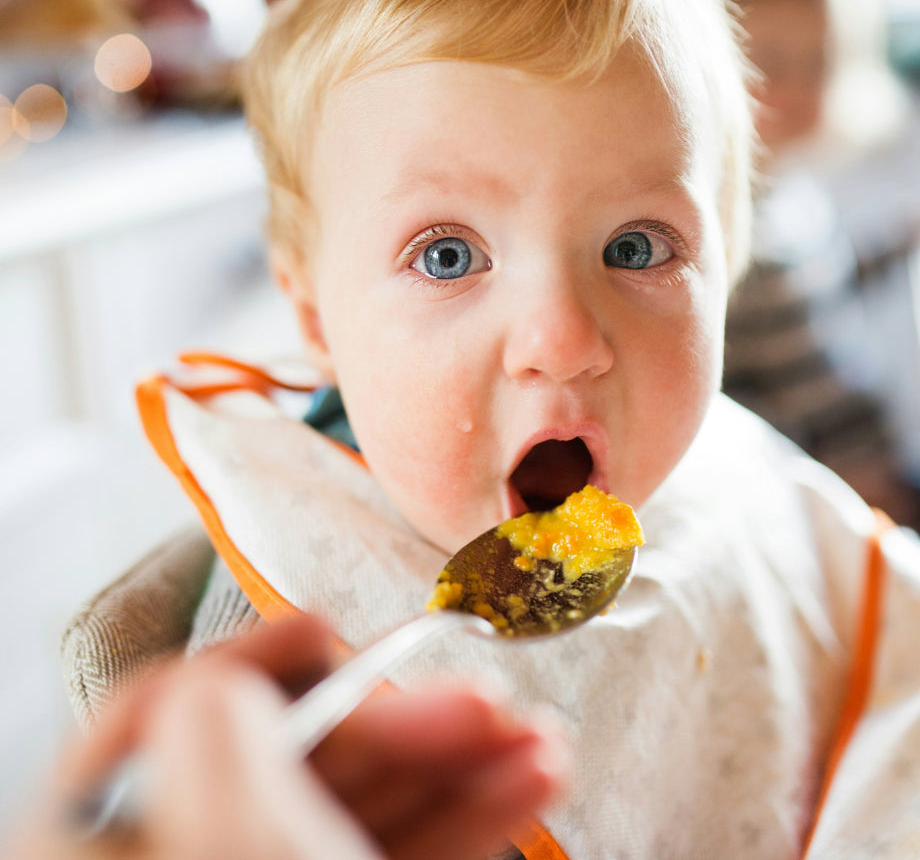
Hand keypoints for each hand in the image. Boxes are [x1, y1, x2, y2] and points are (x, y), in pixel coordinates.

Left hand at [7, 614, 567, 859]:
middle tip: (490, 700)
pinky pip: (399, 857)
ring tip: (542, 744)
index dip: (252, 666)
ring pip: (358, 809)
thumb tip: (229, 680)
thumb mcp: (233, 852)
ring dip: (458, 766)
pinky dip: (466, 820)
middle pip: (289, 762)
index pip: (165, 721)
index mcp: (109, 851)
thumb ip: (211, 734)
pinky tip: (527, 786)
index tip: (335, 636)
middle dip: (402, 721)